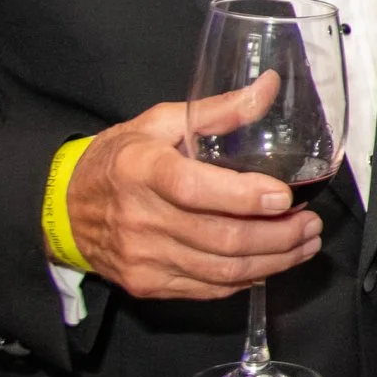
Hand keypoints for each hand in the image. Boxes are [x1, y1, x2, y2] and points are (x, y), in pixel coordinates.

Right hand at [65, 74, 323, 298]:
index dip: (244, 197)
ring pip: (222, 270)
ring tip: (304, 244)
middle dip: (278, 236)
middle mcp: (141, 219)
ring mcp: (143, 258)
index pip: (195, 189)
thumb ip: (217, 110)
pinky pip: (208, 288)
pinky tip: (271, 263)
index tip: (285, 198)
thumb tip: (268, 88)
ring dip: (274, 261)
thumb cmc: (119, 158)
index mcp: (142, 170)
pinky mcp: (148, 284)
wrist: (65, 208)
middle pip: (221, 238)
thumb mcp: (158, 122)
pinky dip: (247, 279)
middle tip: (311, 224)